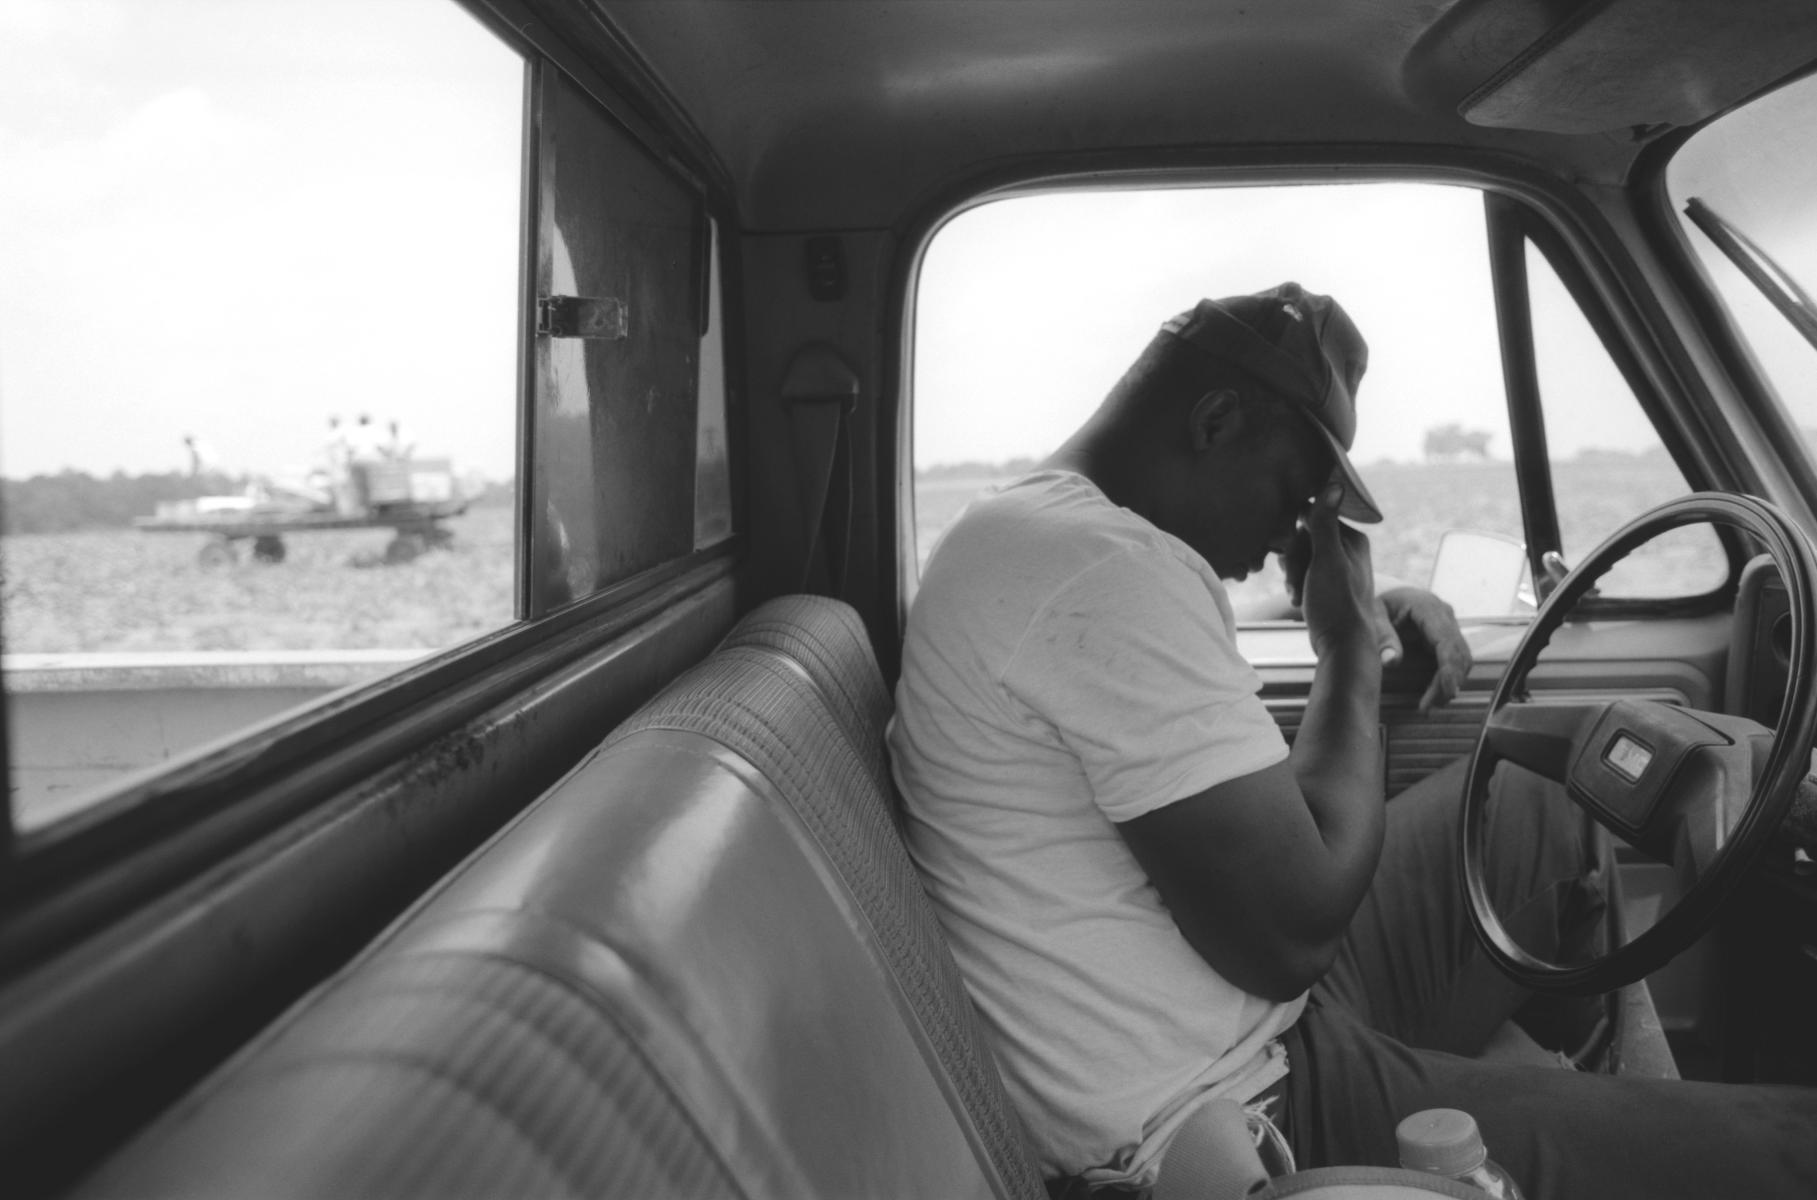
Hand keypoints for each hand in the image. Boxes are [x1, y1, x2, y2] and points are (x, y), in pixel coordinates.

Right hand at [1294, 484, 1376, 659]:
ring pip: (1300, 558)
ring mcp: (1337, 568)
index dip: (1296, 538)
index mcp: (1352, 538)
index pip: (1312, 519)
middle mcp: (1347, 550)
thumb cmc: (1336, 602)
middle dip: (1293, 561)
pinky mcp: (1327, 585)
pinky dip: (1297, 586)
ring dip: (1293, 575)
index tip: (1290, 558)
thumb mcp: (1326, 559)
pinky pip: (1303, 574)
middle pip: (1303, 539)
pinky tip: (1299, 600)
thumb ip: (1325, 522)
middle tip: (1296, 581)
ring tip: (1299, 594)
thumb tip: (1334, 483)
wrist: (1342, 646)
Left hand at [1376, 584, 1471, 710]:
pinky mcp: (1447, 635)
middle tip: (1429, 707)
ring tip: (1431, 705)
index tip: (1444, 693)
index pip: (1447, 643)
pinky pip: (1455, 659)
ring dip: (1451, 683)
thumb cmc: (1377, 603)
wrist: (1384, 593)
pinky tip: (1435, 694)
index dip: (1449, 670)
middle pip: (1459, 654)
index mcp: (1428, 607)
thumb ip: (1382, 637)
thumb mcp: (1373, 615)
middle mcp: (1445, 615)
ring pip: (1462, 659)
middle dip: (1449, 683)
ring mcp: (1449, 625)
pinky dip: (1449, 677)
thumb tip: (1391, 662)